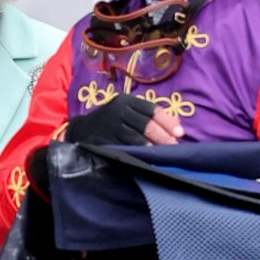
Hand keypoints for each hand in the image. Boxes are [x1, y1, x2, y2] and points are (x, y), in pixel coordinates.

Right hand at [65, 93, 182, 147]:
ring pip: (135, 138)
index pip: (151, 109)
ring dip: (152, 148)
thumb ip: (145, 116)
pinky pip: (123, 148)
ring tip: (163, 155)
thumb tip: (175, 127)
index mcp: (125, 101)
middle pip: (146, 124)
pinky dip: (137, 154)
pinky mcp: (103, 140)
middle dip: (163, 137)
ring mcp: (109, 126)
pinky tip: (146, 159)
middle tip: (174, 147)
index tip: (180, 133)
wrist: (80, 130)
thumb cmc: (110, 121)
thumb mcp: (125, 111)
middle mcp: (117, 111)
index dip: (167, 121)